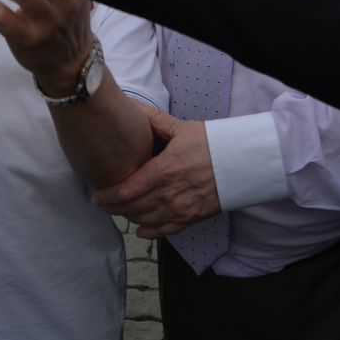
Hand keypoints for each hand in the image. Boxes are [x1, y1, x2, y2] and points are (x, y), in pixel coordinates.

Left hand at [93, 110, 221, 237]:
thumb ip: (153, 121)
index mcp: (163, 171)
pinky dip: (149, 231)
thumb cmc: (212, 143)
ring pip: (145, 220)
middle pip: (131, 208)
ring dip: (128, 217)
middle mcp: (168, 194)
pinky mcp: (192, 218)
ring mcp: (180, 209)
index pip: (126, 190)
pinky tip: (140, 228)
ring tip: (119, 211)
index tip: (96, 196)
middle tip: (102, 204)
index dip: (107, 196)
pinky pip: (165, 231)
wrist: (243, 162)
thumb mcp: (181, 128)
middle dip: (113, 208)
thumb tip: (132, 108)